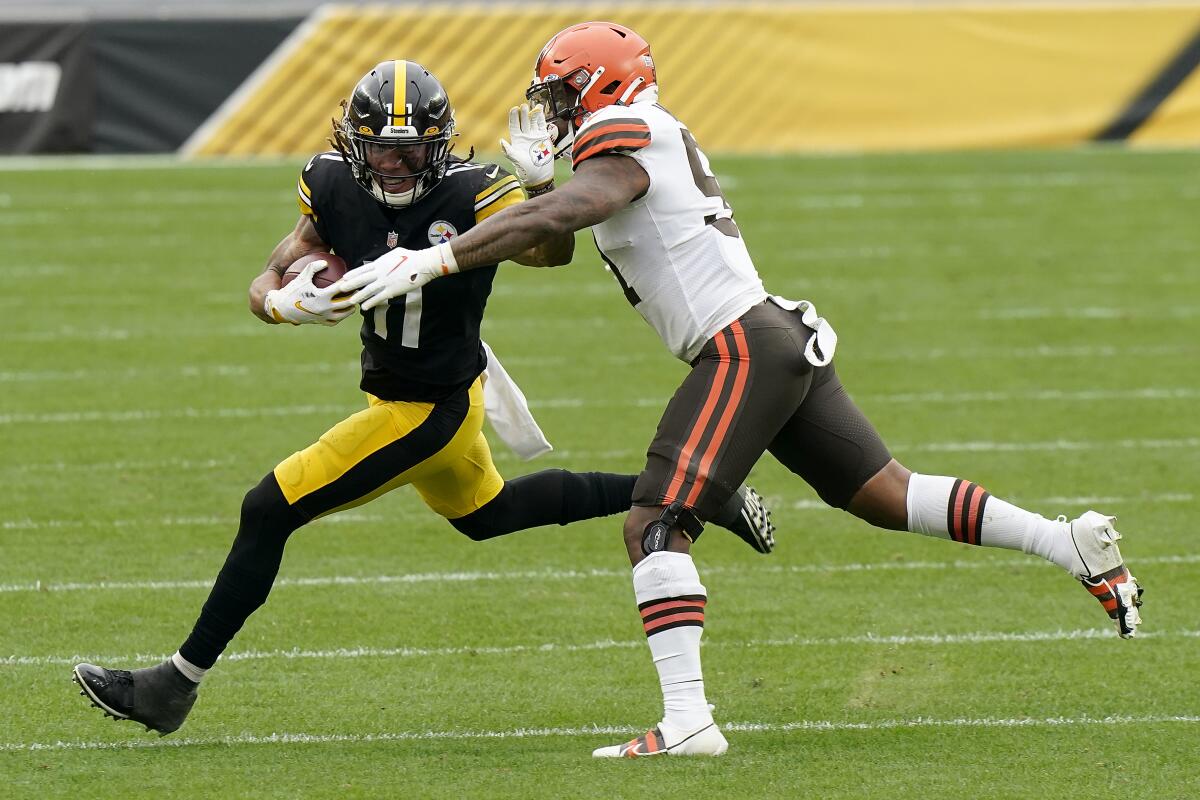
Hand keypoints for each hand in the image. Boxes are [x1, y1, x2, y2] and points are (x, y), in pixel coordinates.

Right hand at [263, 260, 355, 325]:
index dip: (349, 282)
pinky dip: (341, 316)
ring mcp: (324, 316)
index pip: (341, 288)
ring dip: (351, 307)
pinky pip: (335, 321)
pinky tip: (343, 311)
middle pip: (347, 302)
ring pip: (344, 314)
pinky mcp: (321, 322)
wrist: (282, 309)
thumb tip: (325, 262)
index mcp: (322, 296)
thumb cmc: (291, 291)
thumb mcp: (301, 277)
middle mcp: (325, 308)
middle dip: (355, 296)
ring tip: (354, 301)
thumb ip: (313, 267)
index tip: (354, 277)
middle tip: (360, 289)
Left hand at [336, 243, 457, 310]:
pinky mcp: (393, 290)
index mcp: (380, 263)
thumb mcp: (395, 254)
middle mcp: (380, 272)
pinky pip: (379, 298)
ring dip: (358, 296)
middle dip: (350, 285)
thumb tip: (380, 261)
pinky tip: (365, 307)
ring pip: (368, 290)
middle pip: (361, 280)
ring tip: (351, 300)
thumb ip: (385, 259)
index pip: (362, 269)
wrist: (423, 264)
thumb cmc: (411, 257)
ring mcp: (386, 282)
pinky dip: (371, 302)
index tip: (344, 278)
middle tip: (341, 289)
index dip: (352, 274)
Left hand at [499, 103, 554, 189]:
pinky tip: (540, 109)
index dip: (514, 117)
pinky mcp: (543, 137)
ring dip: (533, 113)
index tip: (514, 109)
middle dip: (523, 113)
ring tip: (534, 106)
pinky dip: (541, 117)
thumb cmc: (525, 168)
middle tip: (524, 106)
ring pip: (533, 121)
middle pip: (523, 121)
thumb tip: (501, 142)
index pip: (514, 125)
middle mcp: (525, 135)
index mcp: (517, 139)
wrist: (539, 174)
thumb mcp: (515, 159)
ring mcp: (534, 135)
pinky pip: (542, 124)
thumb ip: (508, 151)